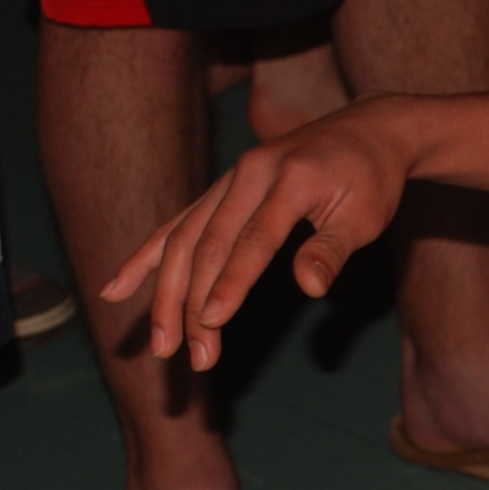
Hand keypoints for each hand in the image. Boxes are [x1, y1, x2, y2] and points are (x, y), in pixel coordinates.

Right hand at [101, 103, 416, 370]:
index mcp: (289, 179)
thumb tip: (311, 287)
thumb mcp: (366, 216)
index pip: (253, 240)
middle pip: (207, 243)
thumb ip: (332, 250)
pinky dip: (147, 258)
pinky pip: (176, 224)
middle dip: (191, 304)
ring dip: (166, 294)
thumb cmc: (372, 180)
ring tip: (160, 346)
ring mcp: (230, 179)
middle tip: (190, 358)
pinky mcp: (220, 189)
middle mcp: (249, 173)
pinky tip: (116, 289)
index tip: (210, 323)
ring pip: (184, 238)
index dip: (230, 283)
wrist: (368, 131)